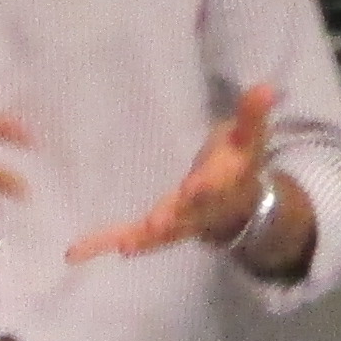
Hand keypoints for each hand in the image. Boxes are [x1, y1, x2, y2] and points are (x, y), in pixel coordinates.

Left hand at [71, 87, 295, 267]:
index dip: (205, 187)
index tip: (196, 186)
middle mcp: (197, 212)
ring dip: (138, 239)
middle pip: (183, 217)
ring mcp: (175, 224)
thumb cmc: (238, 165)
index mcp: (221, 186)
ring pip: (154, 235)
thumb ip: (252, 116)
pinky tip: (74, 253)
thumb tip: (267, 87)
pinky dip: (102, 246)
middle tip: (155, 224)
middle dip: (169, 220)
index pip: (214, 186)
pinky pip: (128, 237)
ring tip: (119, 246)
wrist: (239, 207)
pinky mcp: (154, 230)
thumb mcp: (248, 139)